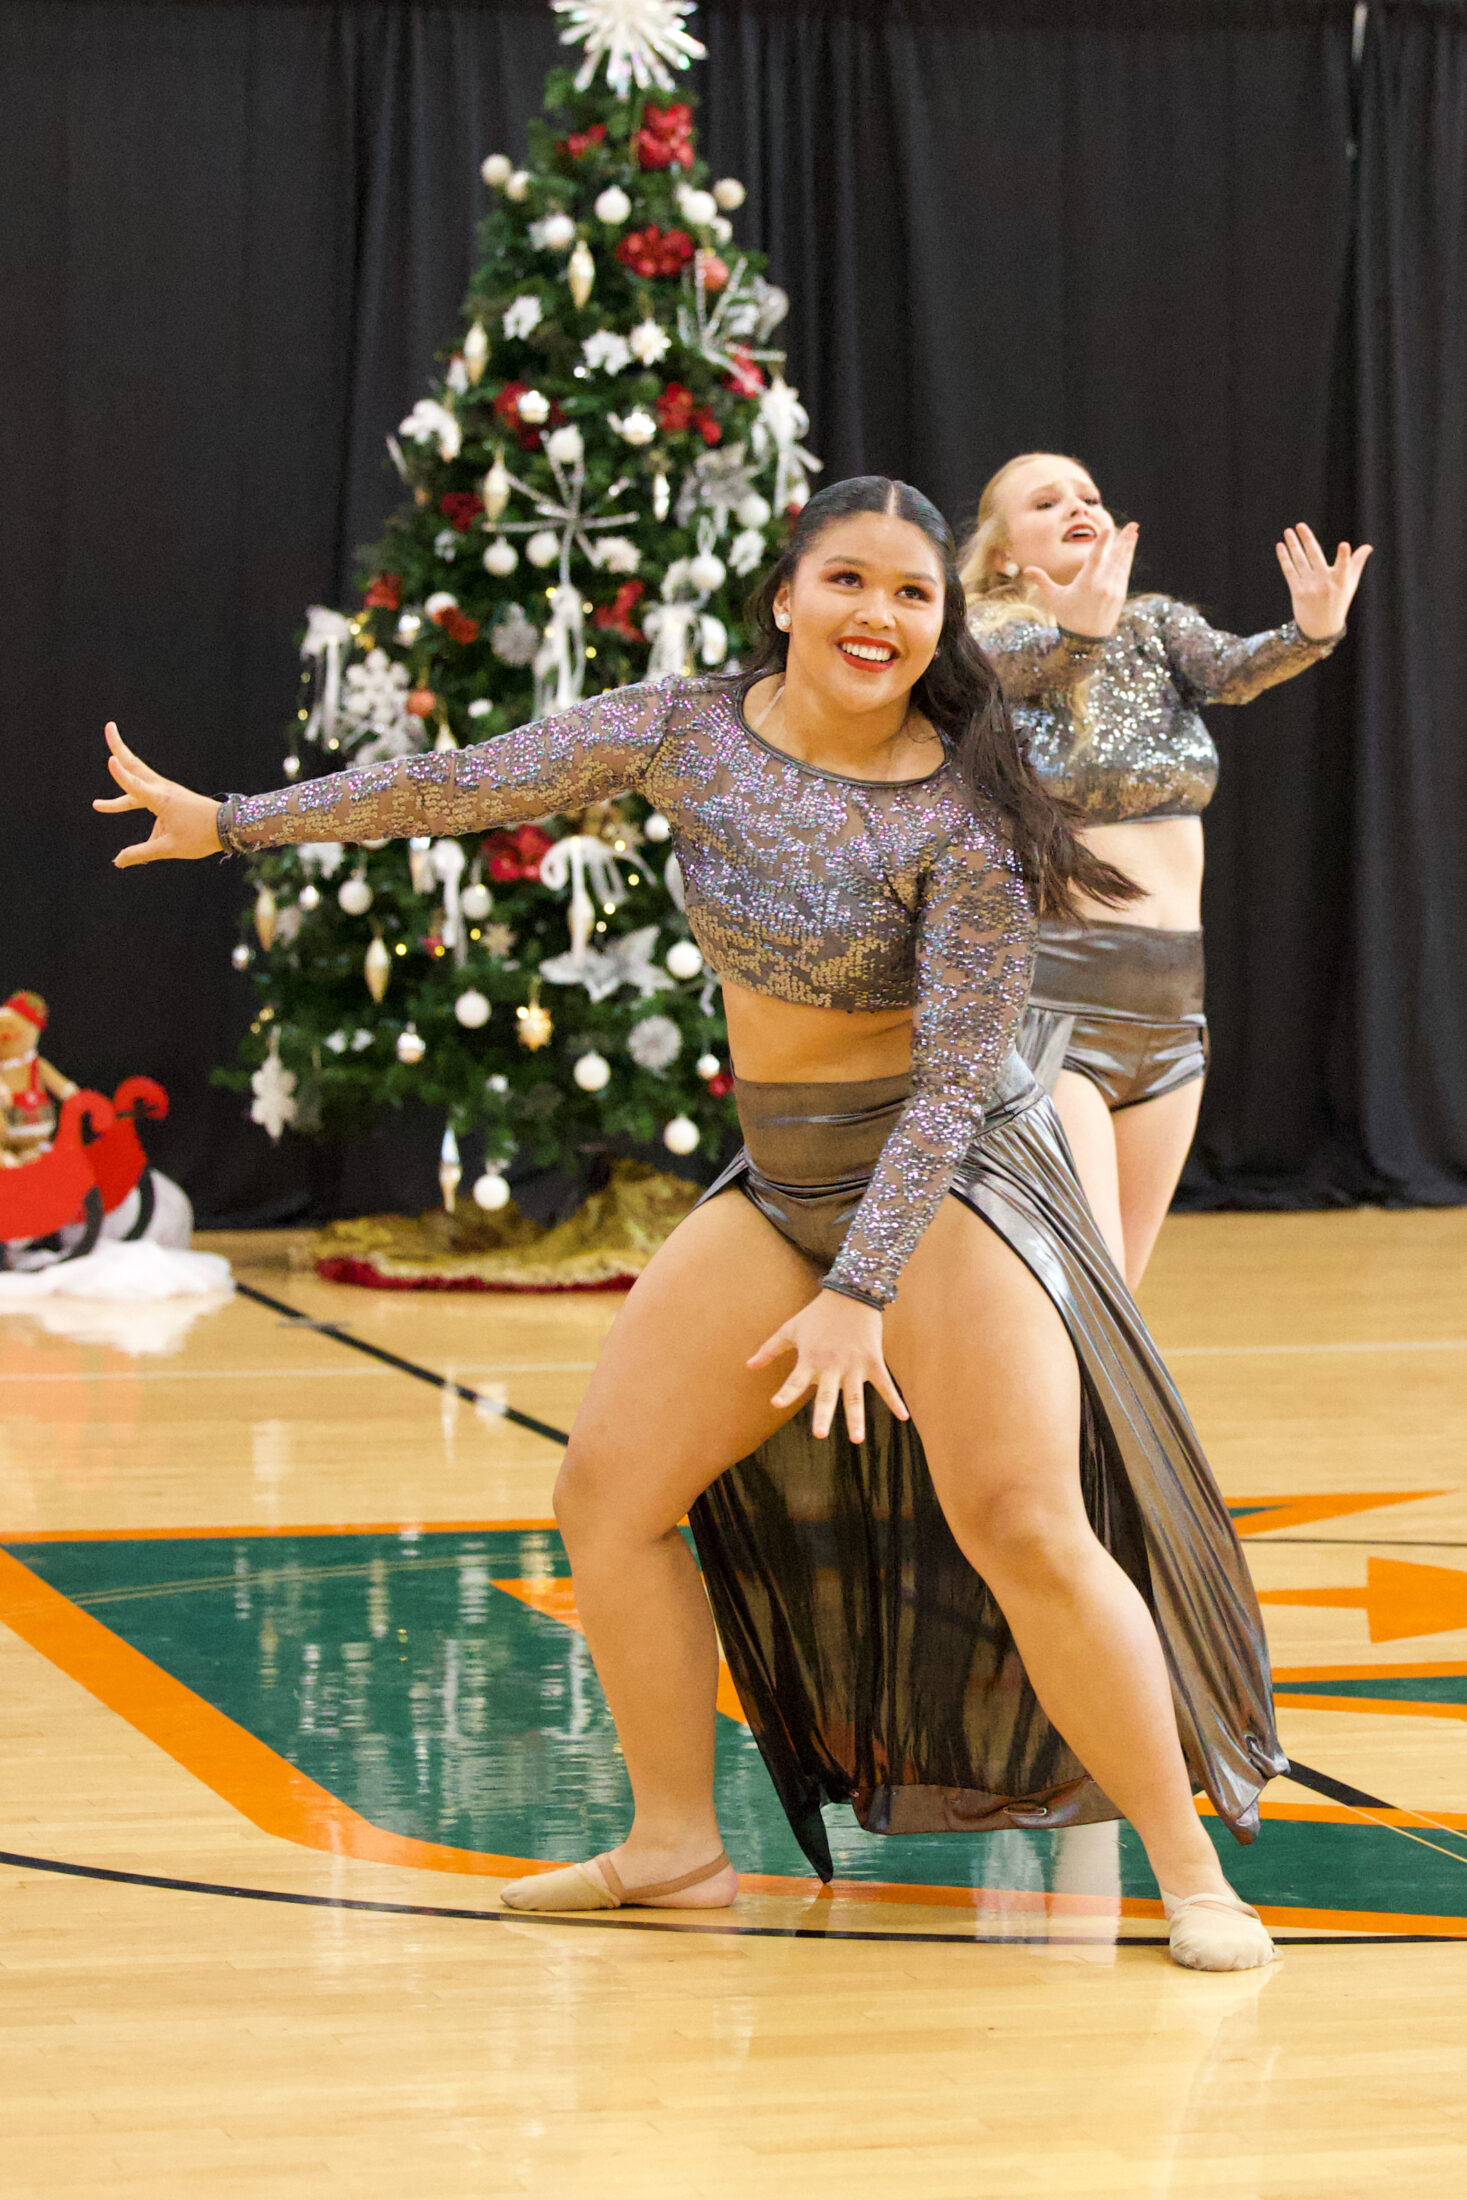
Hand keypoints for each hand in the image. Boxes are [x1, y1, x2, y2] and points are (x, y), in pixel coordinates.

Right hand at [93, 723, 222, 865]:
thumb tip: (117, 861)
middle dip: (119, 746)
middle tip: (108, 726)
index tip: (111, 759)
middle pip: (136, 766)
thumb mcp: (169, 848)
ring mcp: (165, 791)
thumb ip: (141, 853)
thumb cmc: (200, 836)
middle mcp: (161, 790)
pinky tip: (115, 808)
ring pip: (137, 778)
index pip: (136, 786)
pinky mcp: (168, 796)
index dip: (121, 775)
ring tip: (98, 804)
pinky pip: (143, 792)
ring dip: (119, 775)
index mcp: (161, 800)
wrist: (227, 827)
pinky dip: (127, 796)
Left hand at [747, 1289, 908, 1442]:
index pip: (795, 1381)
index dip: (786, 1392)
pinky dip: (896, 1401)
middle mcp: (832, 1366)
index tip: (776, 1403)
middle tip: (819, 1434)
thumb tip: (748, 1366)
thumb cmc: (817, 1314)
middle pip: (827, 1395)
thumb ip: (770, 1349)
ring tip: (857, 1440)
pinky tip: (904, 1417)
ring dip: (856, 1418)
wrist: (851, 1293)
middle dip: (823, 1414)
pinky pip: (886, 1385)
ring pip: (855, 1397)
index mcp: (810, 1359)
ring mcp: (854, 1365)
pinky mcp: (873, 1361)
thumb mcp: (790, 1329)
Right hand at [1023, 520, 1138, 639]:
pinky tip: (1129, 550)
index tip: (1110, 529)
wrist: (1086, 640)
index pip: (1095, 559)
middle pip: (1115, 558)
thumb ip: (1042, 581)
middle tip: (1134, 524)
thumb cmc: (1067, 617)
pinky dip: (1126, 560)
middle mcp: (1102, 585)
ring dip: (1129, 546)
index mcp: (1085, 583)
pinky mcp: (1120, 595)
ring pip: (1122, 564)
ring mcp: (1113, 590)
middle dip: (1125, 540)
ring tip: (1134, 531)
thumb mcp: (1053, 599)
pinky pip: (1124, 572)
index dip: (1102, 543)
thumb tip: (1026, 569)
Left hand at [1276, 523, 1371, 640]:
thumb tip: (1368, 547)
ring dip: (1293, 545)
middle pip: (1314, 556)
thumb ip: (1356, 564)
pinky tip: (1281, 546)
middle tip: (1300, 525)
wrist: (1322, 628)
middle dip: (1307, 540)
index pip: (1343, 566)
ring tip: (1288, 531)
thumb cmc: (1339, 602)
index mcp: (1340, 581)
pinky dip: (1285, 558)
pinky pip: (1290, 571)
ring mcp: (1309, 587)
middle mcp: (1324, 583)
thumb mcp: (1350, 584)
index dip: (1344, 556)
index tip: (1344, 545)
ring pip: (1299, 561)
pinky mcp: (1297, 591)